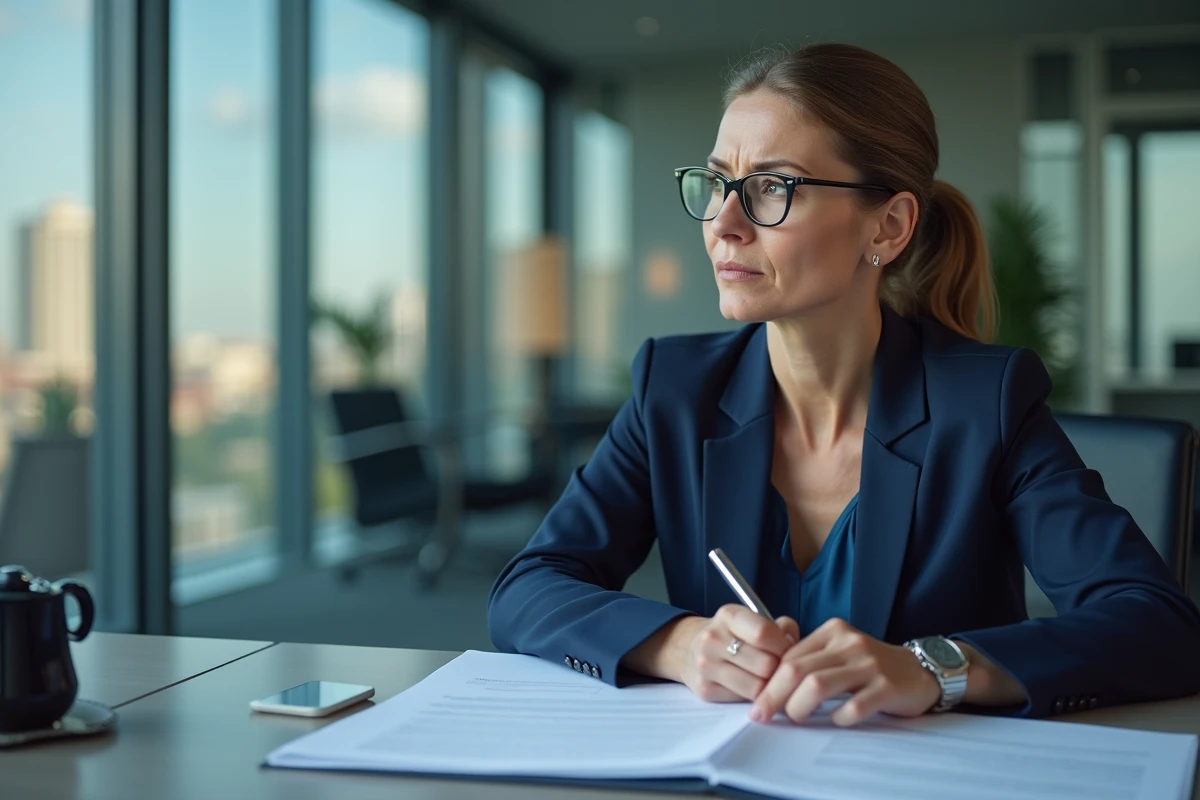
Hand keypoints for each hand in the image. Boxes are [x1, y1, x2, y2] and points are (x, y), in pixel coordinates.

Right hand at [671, 605, 799, 702]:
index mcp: (728, 615)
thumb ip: (781, 628)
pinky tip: (753, 687)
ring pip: (757, 687)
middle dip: (780, 670)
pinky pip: (743, 700)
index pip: (764, 633)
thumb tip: (796, 647)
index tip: (790, 652)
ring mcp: (706, 665)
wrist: (689, 649)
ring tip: (769, 680)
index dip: (785, 646)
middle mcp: (713, 638)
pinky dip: (754, 697)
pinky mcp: (704, 689)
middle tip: (781, 670)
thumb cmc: (732, 636)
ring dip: (769, 687)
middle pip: (765, 664)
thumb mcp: (753, 620)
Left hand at [750, 618, 940, 726]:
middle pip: (797, 669)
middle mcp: (848, 643)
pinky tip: (835, 720)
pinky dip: (838, 716)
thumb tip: (769, 684)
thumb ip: (810, 660)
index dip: (768, 680)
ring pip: (818, 685)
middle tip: (763, 715)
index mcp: (832, 632)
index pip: (789, 655)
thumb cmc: (871, 667)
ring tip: (796, 718)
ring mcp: (869, 664)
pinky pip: (853, 706)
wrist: (921, 671)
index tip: (756, 701)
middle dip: (774, 695)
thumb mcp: (839, 653)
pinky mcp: (887, 687)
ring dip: (798, 707)